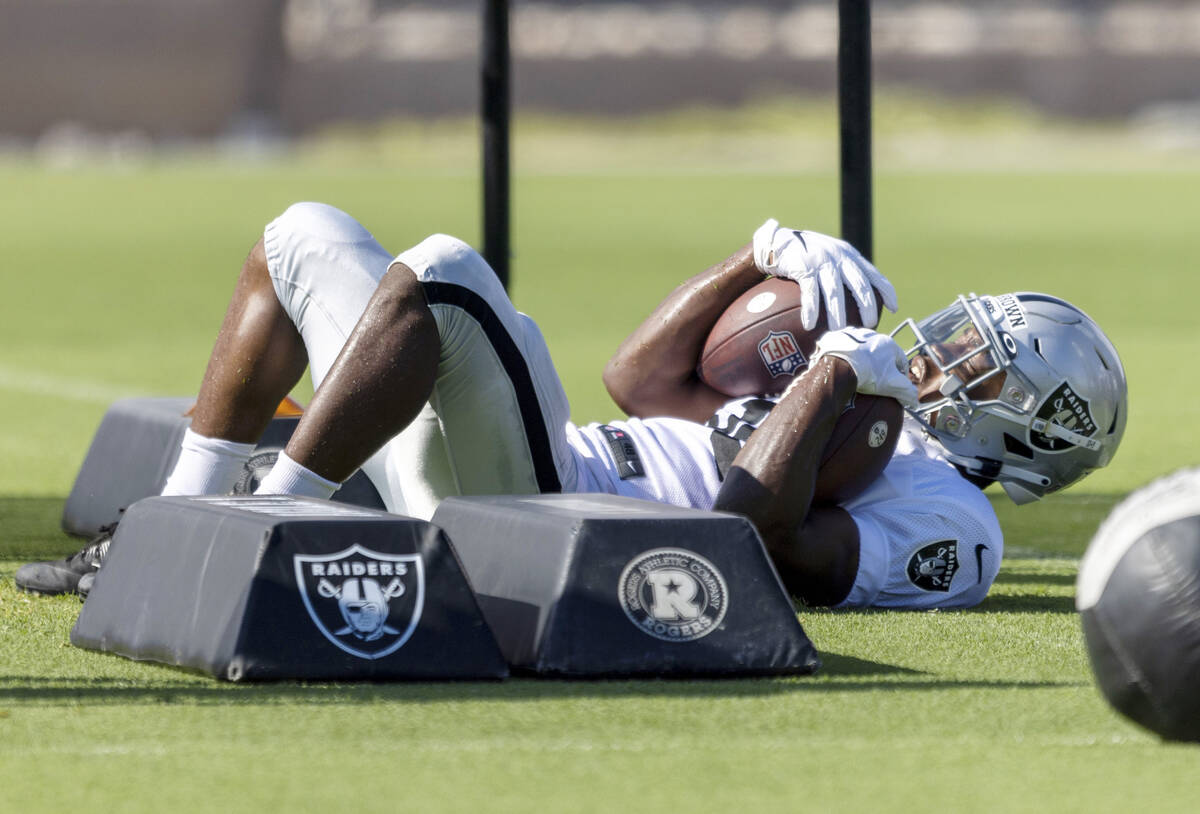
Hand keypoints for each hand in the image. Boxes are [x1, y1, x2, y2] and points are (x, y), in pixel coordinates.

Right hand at [752, 218, 897, 330]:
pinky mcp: (803, 266)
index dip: (886, 291)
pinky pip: (810, 292)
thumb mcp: (828, 258)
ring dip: (838, 314)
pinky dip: (811, 309)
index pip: (873, 275)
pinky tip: (810, 324)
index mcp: (849, 256)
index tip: (894, 308)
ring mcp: (821, 261)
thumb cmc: (804, 255)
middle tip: (869, 326)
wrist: (776, 242)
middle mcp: (839, 257)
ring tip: (840, 332)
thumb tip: (856, 302)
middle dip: (867, 307)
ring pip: (835, 291)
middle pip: (859, 285)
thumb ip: (842, 273)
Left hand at [811, 327, 918, 407]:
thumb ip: (908, 393)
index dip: (900, 375)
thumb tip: (915, 401)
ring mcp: (853, 335)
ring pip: (862, 350)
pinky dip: (844, 356)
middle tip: (874, 381)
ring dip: (862, 359)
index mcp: (888, 344)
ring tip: (857, 374)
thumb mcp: (893, 385)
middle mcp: (872, 335)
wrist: (839, 365)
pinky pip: (843, 348)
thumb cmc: (869, 374)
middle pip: (880, 354)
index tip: (894, 385)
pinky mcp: (837, 338)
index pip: (900, 360)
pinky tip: (842, 367)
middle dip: (880, 366)